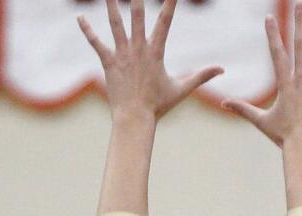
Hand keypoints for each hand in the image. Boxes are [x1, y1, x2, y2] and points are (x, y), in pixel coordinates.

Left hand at [78, 0, 222, 123]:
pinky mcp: (109, 62)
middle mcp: (138, 49)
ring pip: (115, 24)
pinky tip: (80, 17)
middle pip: (137, 16)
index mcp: (156, 53)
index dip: (169, 6)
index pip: (165, 24)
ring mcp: (122, 54)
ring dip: (110, 6)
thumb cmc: (159, 105)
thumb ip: (202, 76)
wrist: (135, 117)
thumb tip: (222, 70)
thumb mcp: (183, 89)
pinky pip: (96, 43)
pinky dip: (87, 31)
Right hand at [223, 4, 301, 148]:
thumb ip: (243, 108)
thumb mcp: (261, 121)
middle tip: (300, 4)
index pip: (276, 53)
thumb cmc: (283, 136)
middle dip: (299, 23)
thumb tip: (223, 103)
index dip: (272, 34)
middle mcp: (300, 79)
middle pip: (300, 45)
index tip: (269, 17)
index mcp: (284, 83)